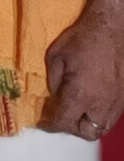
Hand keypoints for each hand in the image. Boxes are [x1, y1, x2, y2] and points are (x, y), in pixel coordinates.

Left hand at [42, 0, 123, 139]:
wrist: (113, 28)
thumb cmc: (82, 39)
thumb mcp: (55, 58)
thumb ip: (53, 83)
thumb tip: (54, 99)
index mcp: (80, 95)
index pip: (63, 122)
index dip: (50, 125)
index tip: (42, 123)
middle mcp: (101, 104)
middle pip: (87, 132)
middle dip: (71, 127)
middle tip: (60, 115)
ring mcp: (117, 102)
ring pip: (103, 127)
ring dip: (88, 123)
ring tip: (76, 110)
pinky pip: (112, 115)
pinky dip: (100, 115)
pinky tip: (91, 102)